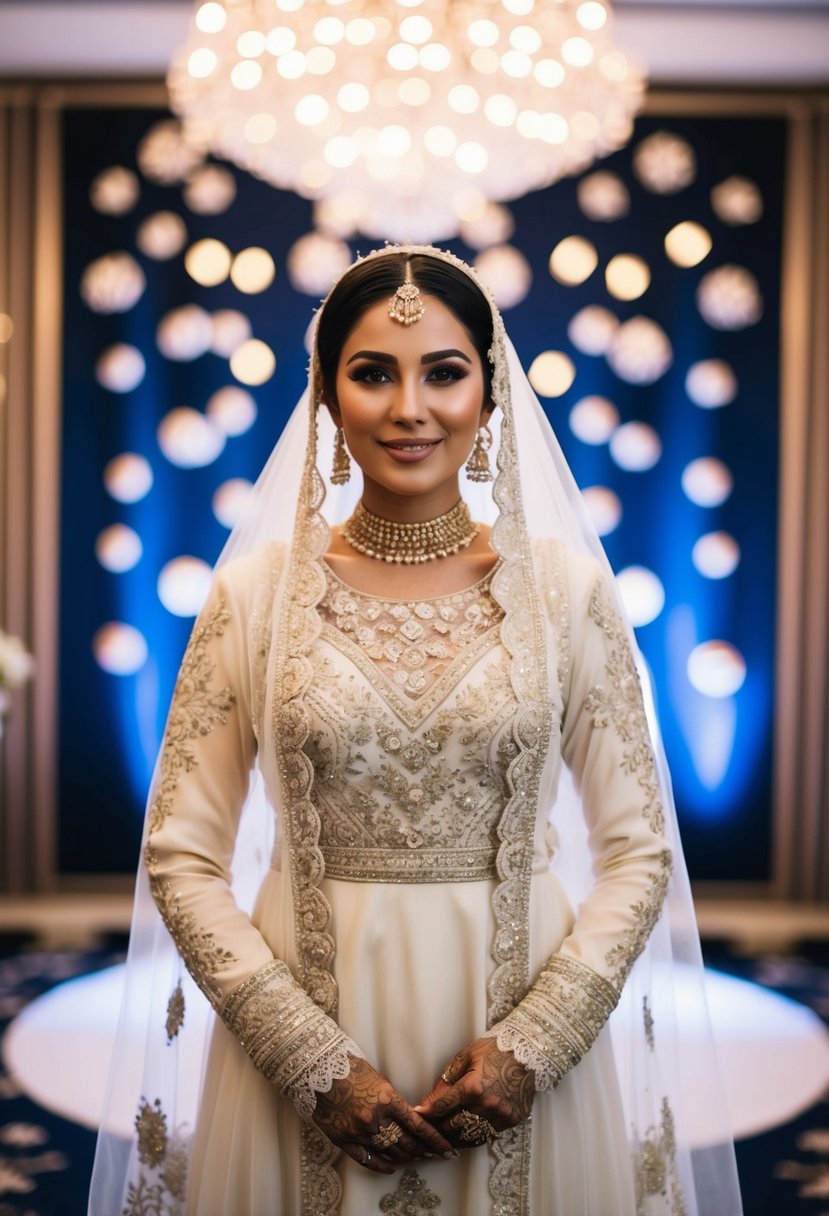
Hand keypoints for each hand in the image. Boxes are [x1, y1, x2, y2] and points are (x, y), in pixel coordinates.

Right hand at [311, 1055, 457, 1173]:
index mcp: (388, 1100)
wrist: (318, 1069)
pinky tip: (391, 1166)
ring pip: (390, 1152)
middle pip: (407, 1143)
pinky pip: (367, 1159)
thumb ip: (392, 1100)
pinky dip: (382, 1165)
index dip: (436, 1141)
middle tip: (433, 1154)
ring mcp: (360, 1132)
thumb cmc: (349, 1067)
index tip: (448, 1150)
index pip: (419, 1127)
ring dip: (405, 1157)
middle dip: (423, 1150)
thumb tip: (407, 1116)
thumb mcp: (378, 1078)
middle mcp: (376, 1119)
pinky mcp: (344, 1140)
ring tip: (415, 1158)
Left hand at [414, 1037, 534, 1148]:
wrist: (527, 1051)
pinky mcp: (511, 1120)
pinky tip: (462, 1136)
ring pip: (469, 1136)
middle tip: (426, 1128)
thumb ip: (446, 1081)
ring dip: (452, 1137)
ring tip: (440, 1137)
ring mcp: (501, 1115)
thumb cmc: (494, 1050)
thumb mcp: (465, 1058)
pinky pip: (486, 1136)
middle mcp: (487, 1105)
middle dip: (437, 1127)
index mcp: (474, 1087)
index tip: (416, 1114)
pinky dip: (471, 1137)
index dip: (427, 1112)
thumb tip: (429, 1102)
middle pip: (453, 1125)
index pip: (443, 1106)